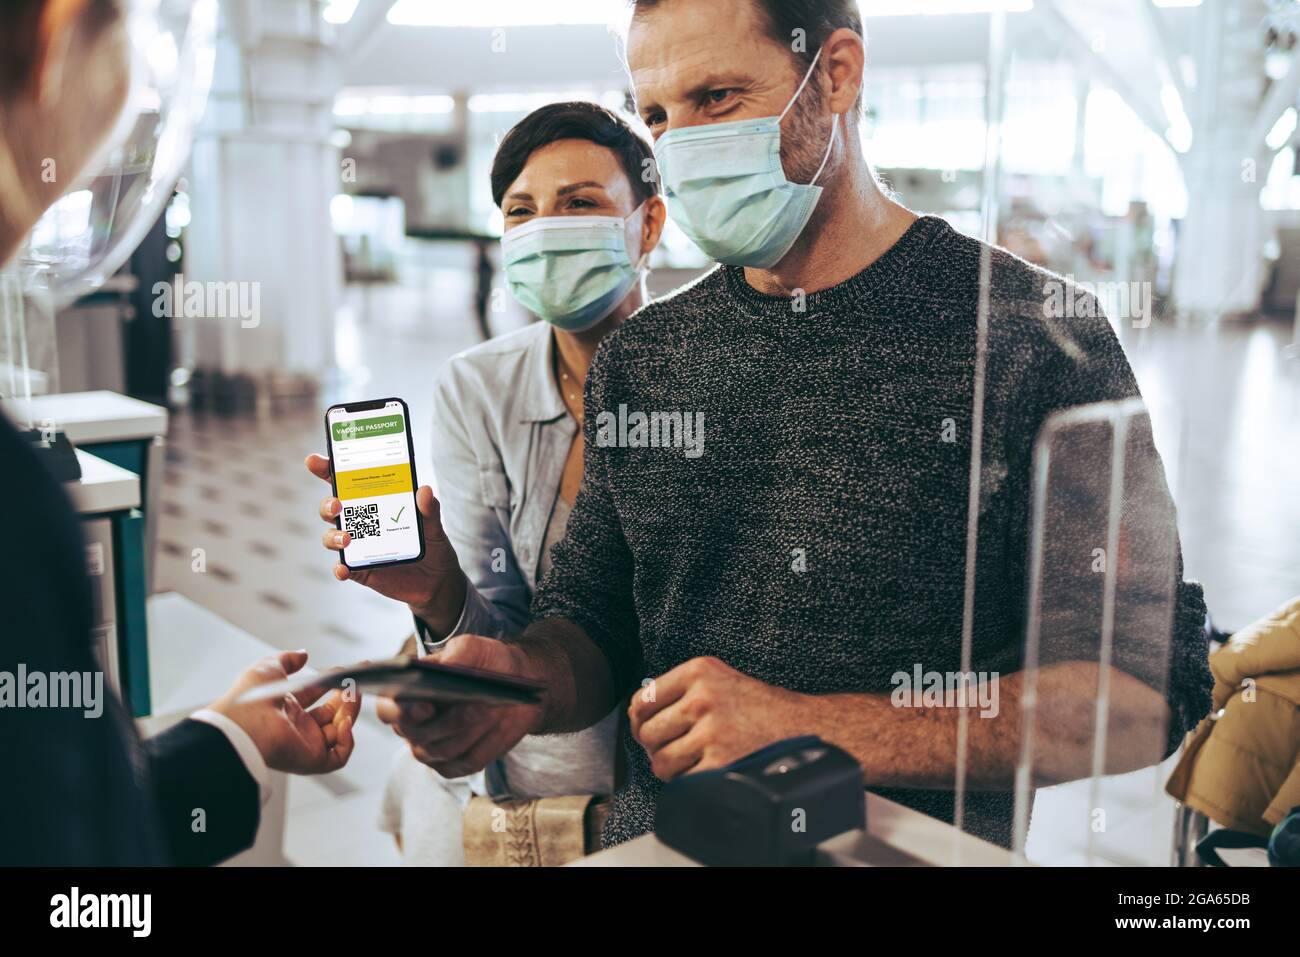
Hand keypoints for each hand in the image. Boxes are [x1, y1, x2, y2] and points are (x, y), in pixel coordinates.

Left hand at [209, 650, 359, 774]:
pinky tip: (343, 723)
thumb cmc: (252, 697)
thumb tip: (303, 655)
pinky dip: (347, 740)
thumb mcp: (270, 666)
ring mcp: (305, 744)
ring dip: (350, 714)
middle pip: (332, 714)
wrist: (245, 723)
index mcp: (286, 707)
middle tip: (355, 685)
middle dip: (346, 698)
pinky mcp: (312, 761)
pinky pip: (338, 756)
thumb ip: (288, 659)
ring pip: (339, 732)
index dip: (332, 683)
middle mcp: (297, 727)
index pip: (317, 695)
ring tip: (352, 697)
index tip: (347, 672)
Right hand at [306, 453, 466, 634]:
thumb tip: (424, 490)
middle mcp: (360, 521)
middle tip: (337, 504)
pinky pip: (342, 568)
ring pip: (331, 537)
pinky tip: (344, 569)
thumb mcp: (433, 526)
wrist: (437, 581)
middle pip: (332, 508)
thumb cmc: (432, 545)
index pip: (346, 482)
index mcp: (374, 502)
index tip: (314, 461)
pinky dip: (340, 568)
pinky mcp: (360, 569)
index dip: (327, 470)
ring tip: (347, 538)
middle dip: (328, 504)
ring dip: (333, 536)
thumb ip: (429, 510)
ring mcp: (357, 546)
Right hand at [375, 635, 541, 778]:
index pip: (387, 710)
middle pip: (418, 734)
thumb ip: (457, 653)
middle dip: (449, 721)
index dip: (403, 711)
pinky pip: (467, 762)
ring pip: (444, 750)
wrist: (511, 680)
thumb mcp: (472, 648)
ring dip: (471, 728)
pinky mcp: (456, 765)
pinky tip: (497, 725)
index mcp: (403, 695)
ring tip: (490, 709)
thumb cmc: (482, 661)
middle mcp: (411, 727)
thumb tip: (447, 666)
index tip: (426, 705)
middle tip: (475, 704)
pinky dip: (485, 744)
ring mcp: (431, 750)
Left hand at [629, 656, 810, 780]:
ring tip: (691, 761)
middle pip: (646, 732)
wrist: (805, 728)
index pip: (643, 700)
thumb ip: (678, 690)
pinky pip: (681, 781)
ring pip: (660, 760)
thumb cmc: (759, 707)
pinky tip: (706, 770)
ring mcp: (712, 732)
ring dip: (671, 767)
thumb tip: (635, 714)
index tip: (650, 728)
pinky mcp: (720, 763)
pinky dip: (688, 782)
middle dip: (655, 746)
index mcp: (700, 671)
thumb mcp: (719, 680)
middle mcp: (703, 698)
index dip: (641, 720)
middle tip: (673, 748)